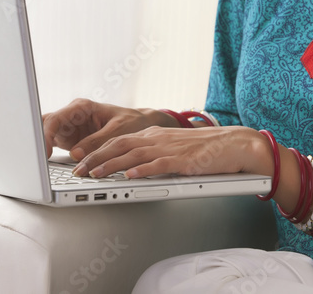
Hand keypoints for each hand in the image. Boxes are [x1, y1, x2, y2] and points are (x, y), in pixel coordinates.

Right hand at [41, 98, 173, 159]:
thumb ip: (97, 141)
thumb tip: (76, 154)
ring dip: (43, 149)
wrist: (141, 125)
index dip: (45, 134)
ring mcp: (70, 128)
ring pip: (47, 135)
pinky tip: (47, 165)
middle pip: (46, 125)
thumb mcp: (118, 131)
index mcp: (82, 107)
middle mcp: (72, 116)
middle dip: (39, 141)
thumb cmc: (132, 122)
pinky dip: (49, 154)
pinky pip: (54, 145)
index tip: (43, 151)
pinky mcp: (71, 140)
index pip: (56, 118)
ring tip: (40, 166)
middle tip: (37, 160)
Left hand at [72, 124, 268, 178]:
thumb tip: (130, 169)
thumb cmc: (205, 150)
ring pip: (133, 155)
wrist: (234, 144)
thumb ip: (152, 156)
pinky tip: (129, 177)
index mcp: (153, 134)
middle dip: (95, 158)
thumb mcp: (172, 149)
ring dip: (111, 166)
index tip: (79, 162)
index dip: (96, 151)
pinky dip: (142, 171)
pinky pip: (158, 165)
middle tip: (77, 170)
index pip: (117, 141)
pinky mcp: (183, 160)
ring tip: (95, 174)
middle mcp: (157, 138)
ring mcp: (169, 148)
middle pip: (119, 146)